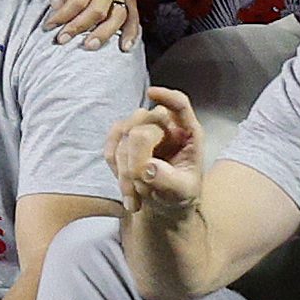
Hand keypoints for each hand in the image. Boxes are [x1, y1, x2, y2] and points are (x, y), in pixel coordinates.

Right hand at [105, 84, 209, 214]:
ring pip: (124, 136)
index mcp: (187, 134)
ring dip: (125, 170)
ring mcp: (143, 131)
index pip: (179, 104)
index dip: (166, 96)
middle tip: (142, 187)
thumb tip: (146, 167)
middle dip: (137, 158)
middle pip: (144, 124)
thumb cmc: (180, 194)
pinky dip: (116, 168)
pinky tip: (127, 187)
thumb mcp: (182, 192)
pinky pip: (112, 146)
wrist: (164, 205)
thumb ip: (167, 180)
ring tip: (136, 195)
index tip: (150, 93)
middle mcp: (165, 127)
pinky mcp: (124, 141)